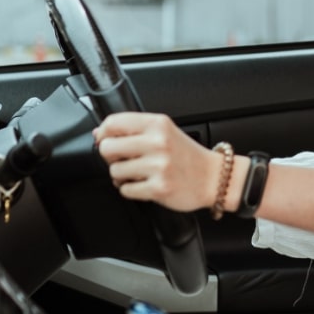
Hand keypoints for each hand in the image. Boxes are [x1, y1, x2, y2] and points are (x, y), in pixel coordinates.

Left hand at [93, 112, 220, 211]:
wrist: (214, 178)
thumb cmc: (187, 156)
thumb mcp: (165, 131)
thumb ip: (135, 129)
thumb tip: (99, 133)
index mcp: (157, 124)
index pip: (113, 123)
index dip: (103, 133)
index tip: (105, 140)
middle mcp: (158, 142)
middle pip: (107, 148)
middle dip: (110, 157)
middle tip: (123, 160)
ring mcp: (158, 166)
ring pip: (114, 172)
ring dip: (121, 176)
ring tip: (138, 174)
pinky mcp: (159, 188)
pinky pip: (126, 190)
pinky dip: (131, 190)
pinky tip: (145, 185)